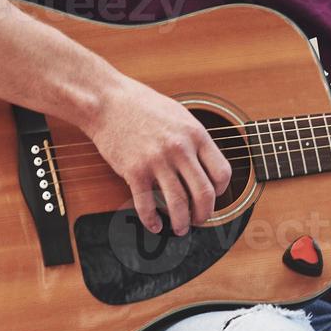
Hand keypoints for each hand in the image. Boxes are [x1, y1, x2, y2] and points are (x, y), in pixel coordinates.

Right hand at [83, 77, 231, 235]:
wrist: (108, 101)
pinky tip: (154, 225)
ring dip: (181, 223)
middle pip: (204, 193)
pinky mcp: (134, 171)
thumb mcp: (179, 115)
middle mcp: (180, 149)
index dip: (221, 191)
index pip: (221, 172)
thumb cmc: (143, 106)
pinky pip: (147, 205)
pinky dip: (152, 221)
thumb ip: (194, 139)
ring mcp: (157, 161)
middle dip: (205, 214)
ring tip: (180, 228)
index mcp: (195, 134)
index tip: (213, 196)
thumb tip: (206, 164)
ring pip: (178, 204)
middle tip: (199, 220)